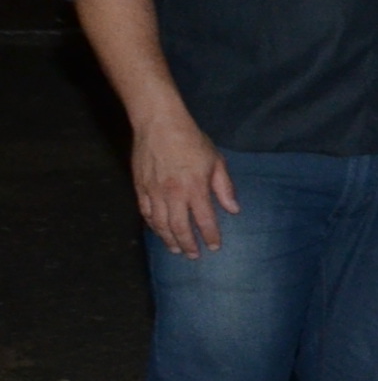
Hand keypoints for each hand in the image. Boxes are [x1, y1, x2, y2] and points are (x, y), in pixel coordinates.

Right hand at [132, 113, 237, 257]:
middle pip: (180, 228)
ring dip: (169, 239)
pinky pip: (146, 213)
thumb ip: (224, 188)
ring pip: (160, 224)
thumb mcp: (216, 161)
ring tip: (176, 249)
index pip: (205, 221)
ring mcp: (154, 192)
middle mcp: (173, 194)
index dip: (210, 236)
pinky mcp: (140, 187)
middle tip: (193, 255)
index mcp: (195, 188)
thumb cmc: (191, 140)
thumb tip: (234, 210)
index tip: (214, 247)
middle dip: (188, 244)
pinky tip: (158, 231)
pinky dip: (152, 225)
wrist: (159, 124)